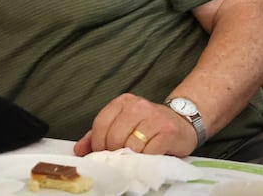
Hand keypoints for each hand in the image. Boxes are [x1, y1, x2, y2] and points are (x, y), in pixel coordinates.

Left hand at [73, 93, 197, 157]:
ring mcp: (153, 117)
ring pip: (130, 145)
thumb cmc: (149, 125)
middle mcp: (138, 106)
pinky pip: (149, 152)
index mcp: (123, 102)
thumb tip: (80, 149)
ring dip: (129, 158)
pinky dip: (145, 160)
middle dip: (113, 153)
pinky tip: (146, 159)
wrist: (182, 122)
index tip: (100, 153)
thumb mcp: (123, 123)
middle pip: (114, 136)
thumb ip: (100, 134)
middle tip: (118, 159)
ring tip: (133, 160)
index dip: (98, 143)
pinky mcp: (167, 132)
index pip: (101, 124)